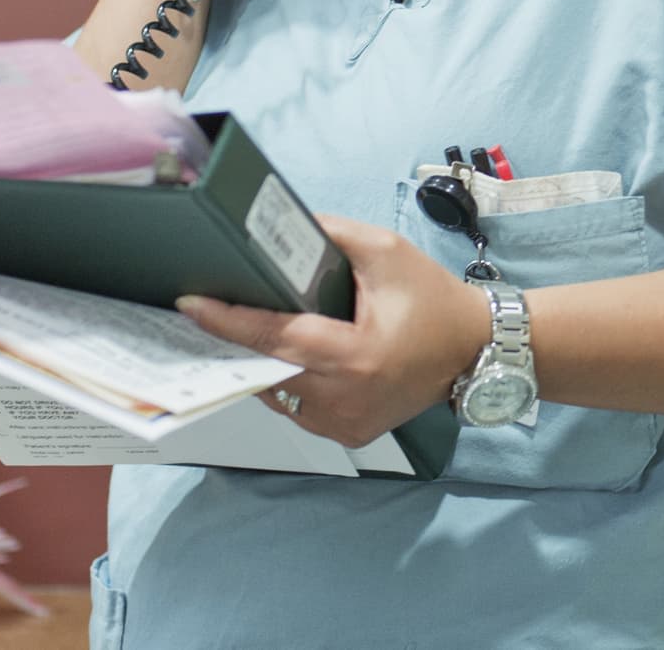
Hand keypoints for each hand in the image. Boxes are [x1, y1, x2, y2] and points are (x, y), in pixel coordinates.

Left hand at [176, 216, 490, 449]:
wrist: (473, 348)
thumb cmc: (432, 299)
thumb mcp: (385, 251)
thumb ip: (330, 235)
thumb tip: (274, 228)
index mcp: (355, 356)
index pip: (276, 338)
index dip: (229, 321)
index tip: (190, 303)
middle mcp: (344, 400)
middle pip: (267, 370)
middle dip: (235, 341)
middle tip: (204, 311)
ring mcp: (344, 425)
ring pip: (278, 394)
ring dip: (258, 363)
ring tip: (238, 328)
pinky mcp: (347, 435)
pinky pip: (297, 408)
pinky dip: (285, 381)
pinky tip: (281, 353)